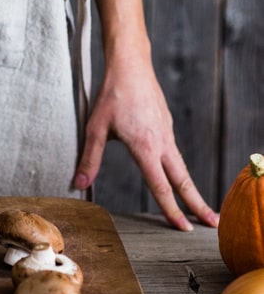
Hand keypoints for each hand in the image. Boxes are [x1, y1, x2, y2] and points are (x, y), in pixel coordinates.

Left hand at [72, 48, 219, 230]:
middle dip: (198, 204)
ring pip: (182, 167)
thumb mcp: (95, 128)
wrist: (131, 65)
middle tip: (213, 224)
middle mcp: (162, 142)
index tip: (183, 228)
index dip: (172, 210)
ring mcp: (167, 133)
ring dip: (191, 188)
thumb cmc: (112, 95)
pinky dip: (181, 170)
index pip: (161, 186)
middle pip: (184, 180)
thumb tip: (79, 185)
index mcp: (146, 147)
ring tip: (200, 207)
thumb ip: (89, 159)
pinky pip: (175, 152)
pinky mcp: (166, 124)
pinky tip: (176, 176)